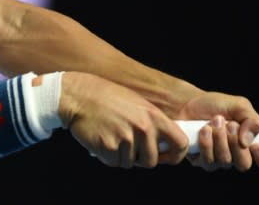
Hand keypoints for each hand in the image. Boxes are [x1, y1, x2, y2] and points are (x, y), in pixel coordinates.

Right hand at [59, 72, 188, 167]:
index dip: (175, 155)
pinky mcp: (109, 148)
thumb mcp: (136, 103)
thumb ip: (151, 122)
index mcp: (153, 116)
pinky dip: (108, 156)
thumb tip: (162, 144)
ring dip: (121, 155)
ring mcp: (125, 139)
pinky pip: (114, 162)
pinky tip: (102, 139)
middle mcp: (142, 128)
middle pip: (152, 161)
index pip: (180, 143)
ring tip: (111, 135)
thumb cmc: (105, 98)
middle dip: (140, 158)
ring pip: (130, 162)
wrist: (78, 95)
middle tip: (128, 145)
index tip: (167, 156)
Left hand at [176, 92, 258, 171]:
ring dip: (219, 139)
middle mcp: (237, 155)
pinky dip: (206, 143)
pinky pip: (207, 162)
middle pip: (244, 164)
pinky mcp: (201, 161)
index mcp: (252, 143)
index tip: (257, 147)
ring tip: (214, 121)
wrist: (188, 103)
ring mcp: (219, 159)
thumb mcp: (239, 105)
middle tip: (229, 124)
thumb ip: (252, 120)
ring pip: (225, 162)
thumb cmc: (215, 105)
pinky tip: (203, 130)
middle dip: (235, 143)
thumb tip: (248, 141)